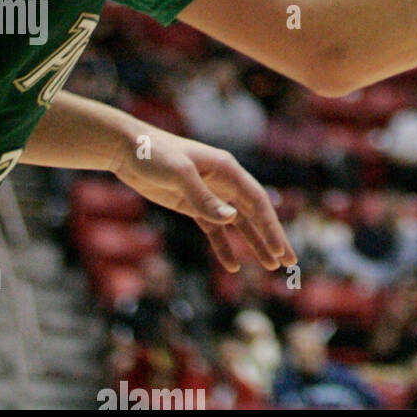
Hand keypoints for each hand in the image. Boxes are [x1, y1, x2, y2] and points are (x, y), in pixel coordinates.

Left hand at [110, 127, 295, 273]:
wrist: (127, 150)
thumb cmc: (154, 154)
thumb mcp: (179, 173)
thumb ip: (204, 198)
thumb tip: (232, 218)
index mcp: (227, 169)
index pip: (257, 201)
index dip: (270, 226)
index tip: (280, 249)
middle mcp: (223, 182)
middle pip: (254, 214)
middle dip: (272, 237)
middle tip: (289, 261)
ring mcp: (208, 195)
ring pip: (238, 224)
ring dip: (254, 243)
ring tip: (269, 267)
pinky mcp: (191, 205)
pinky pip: (214, 230)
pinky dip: (224, 247)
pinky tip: (232, 266)